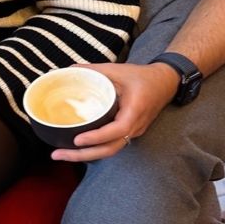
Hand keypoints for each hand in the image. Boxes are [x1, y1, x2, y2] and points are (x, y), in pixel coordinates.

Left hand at [50, 62, 176, 161]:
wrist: (166, 82)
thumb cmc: (143, 76)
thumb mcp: (118, 70)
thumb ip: (94, 70)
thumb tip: (69, 69)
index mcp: (134, 111)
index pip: (116, 131)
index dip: (97, 137)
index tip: (77, 140)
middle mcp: (135, 127)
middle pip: (109, 149)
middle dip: (83, 155)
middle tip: (58, 154)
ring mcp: (133, 132)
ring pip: (110, 150)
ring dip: (87, 155)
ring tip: (62, 154)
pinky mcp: (130, 133)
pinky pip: (112, 145)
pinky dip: (95, 149)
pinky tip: (78, 148)